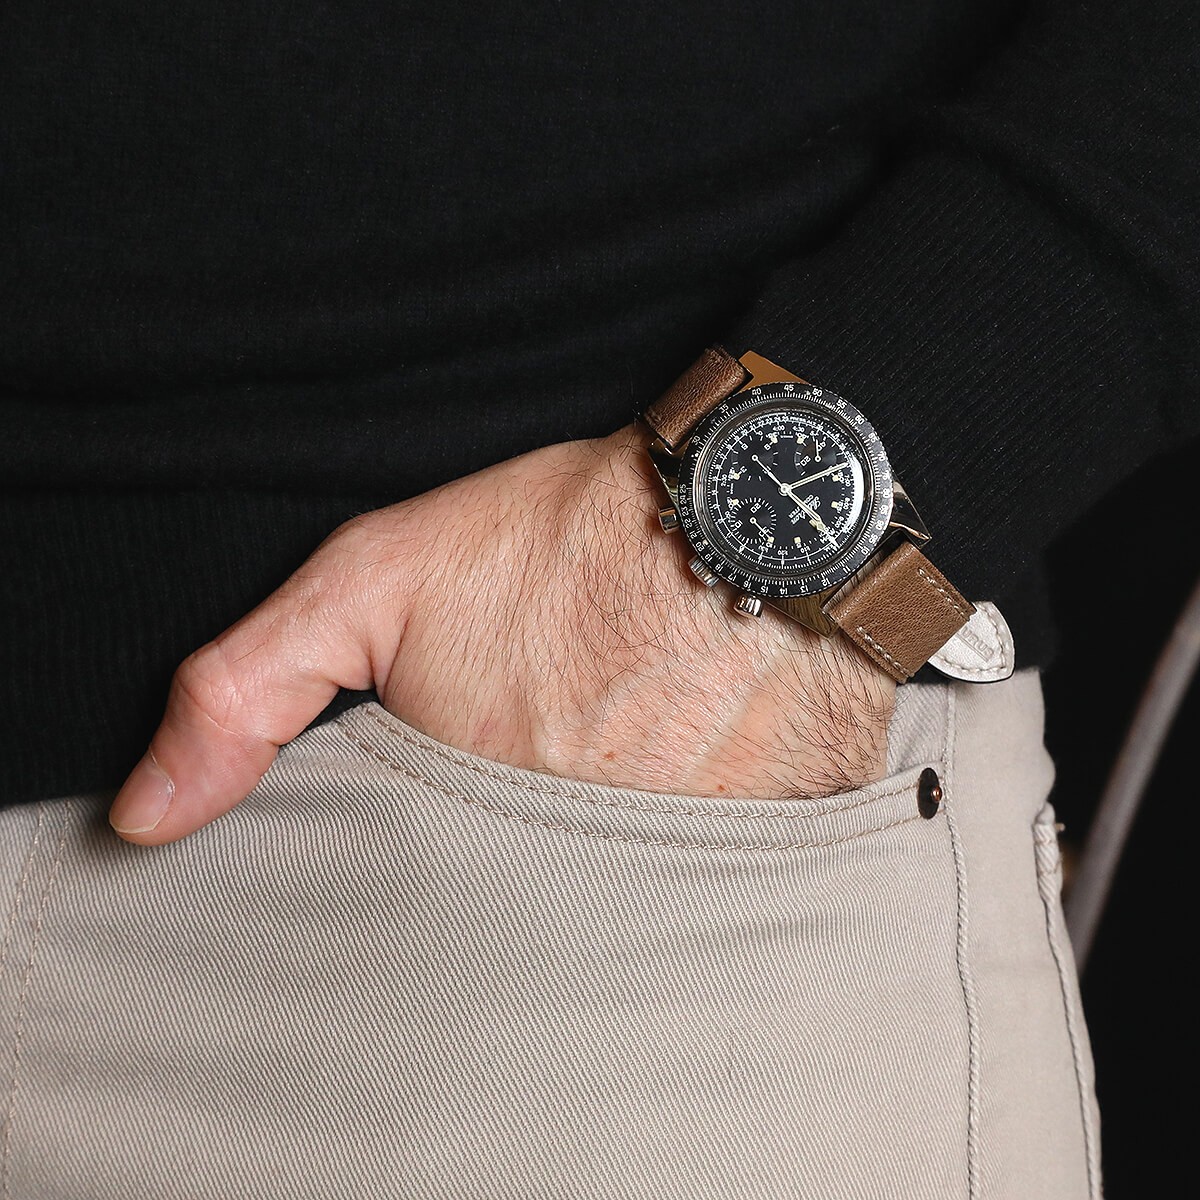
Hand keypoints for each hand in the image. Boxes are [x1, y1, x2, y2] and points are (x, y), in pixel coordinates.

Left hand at [109, 424, 895, 843]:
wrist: (755, 503)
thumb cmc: (568, 537)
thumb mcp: (377, 581)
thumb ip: (248, 694)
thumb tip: (147, 821)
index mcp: (483, 818)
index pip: (426, 912)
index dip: (435, 856)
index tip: (467, 793)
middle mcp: (592, 863)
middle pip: (529, 914)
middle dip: (527, 854)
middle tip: (560, 750)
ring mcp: (694, 856)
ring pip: (627, 898)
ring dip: (619, 844)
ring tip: (631, 750)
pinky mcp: (780, 838)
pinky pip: (725, 874)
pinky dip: (702, 828)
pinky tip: (699, 758)